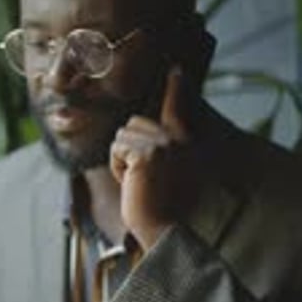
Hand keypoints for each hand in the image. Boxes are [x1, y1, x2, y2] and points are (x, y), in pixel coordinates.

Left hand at [110, 67, 198, 250]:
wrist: (165, 233)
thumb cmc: (161, 211)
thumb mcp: (163, 176)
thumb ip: (158, 151)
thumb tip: (136, 132)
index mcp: (184, 144)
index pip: (177, 109)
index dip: (176, 88)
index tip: (175, 69)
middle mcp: (176, 140)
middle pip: (133, 125)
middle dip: (127, 150)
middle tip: (142, 180)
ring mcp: (163, 145)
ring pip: (122, 136)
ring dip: (121, 161)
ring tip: (139, 183)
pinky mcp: (146, 154)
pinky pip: (117, 149)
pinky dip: (117, 168)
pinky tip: (133, 185)